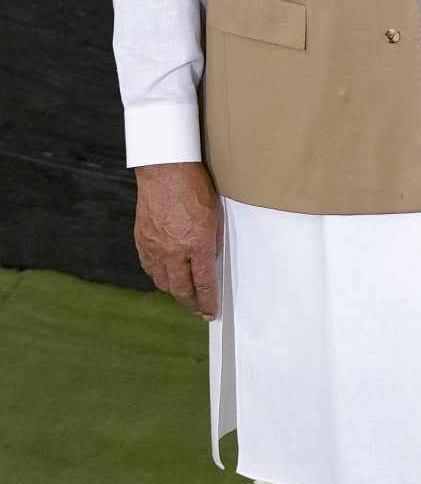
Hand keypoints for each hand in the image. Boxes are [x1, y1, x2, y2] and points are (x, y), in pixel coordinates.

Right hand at [135, 162, 222, 318]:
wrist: (165, 172)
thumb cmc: (194, 189)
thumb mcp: (215, 218)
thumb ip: (211, 244)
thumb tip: (208, 264)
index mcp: (196, 245)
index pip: (203, 283)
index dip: (208, 301)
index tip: (211, 312)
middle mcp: (173, 251)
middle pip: (181, 289)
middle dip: (191, 303)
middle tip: (199, 310)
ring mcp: (154, 247)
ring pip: (163, 282)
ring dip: (175, 291)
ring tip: (185, 295)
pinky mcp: (142, 241)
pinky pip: (150, 268)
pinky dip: (159, 276)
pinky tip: (166, 277)